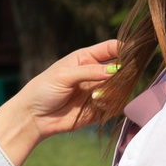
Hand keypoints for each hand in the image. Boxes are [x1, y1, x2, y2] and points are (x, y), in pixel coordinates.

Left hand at [0, 39, 121, 165]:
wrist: (33, 117)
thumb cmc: (43, 90)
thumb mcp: (63, 76)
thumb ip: (90, 71)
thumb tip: (116, 69)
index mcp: (85, 58)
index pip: (112, 48)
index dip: (124, 49)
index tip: (132, 55)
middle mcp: (95, 73)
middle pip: (121, 68)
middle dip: (123, 72)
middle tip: (116, 78)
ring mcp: (98, 90)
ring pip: (120, 86)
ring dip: (114, 90)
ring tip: (96, 96)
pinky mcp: (99, 107)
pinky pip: (114, 104)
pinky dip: (109, 103)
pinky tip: (95, 104)